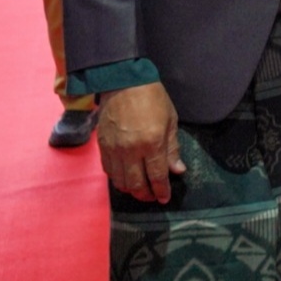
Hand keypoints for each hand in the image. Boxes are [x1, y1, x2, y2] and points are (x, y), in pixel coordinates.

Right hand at [96, 83, 185, 203]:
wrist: (122, 82)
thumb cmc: (152, 98)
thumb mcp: (170, 120)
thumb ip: (172, 148)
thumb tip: (177, 170)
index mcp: (151, 143)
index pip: (157, 175)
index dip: (161, 190)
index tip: (165, 198)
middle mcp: (131, 150)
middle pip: (136, 184)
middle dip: (146, 194)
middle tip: (153, 197)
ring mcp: (114, 150)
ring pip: (120, 181)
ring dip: (131, 190)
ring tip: (140, 189)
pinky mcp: (102, 146)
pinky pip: (108, 171)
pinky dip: (117, 179)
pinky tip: (125, 178)